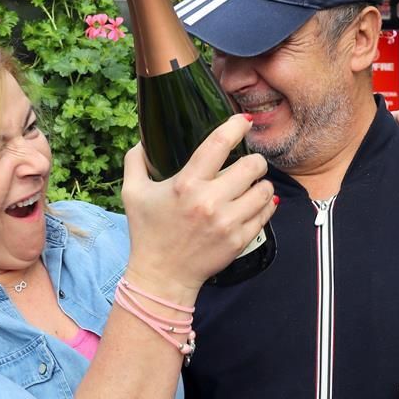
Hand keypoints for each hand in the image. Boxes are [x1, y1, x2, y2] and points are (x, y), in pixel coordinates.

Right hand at [121, 114, 276, 296]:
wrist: (162, 277)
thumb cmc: (147, 233)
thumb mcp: (132, 194)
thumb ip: (135, 161)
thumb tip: (142, 141)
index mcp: (185, 184)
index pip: (219, 143)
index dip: (237, 126)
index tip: (244, 122)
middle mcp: (209, 201)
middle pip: (253, 165)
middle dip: (254, 160)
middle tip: (248, 164)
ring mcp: (227, 223)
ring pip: (264, 189)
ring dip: (261, 184)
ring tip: (252, 186)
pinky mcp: (239, 240)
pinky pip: (266, 213)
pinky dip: (264, 205)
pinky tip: (254, 204)